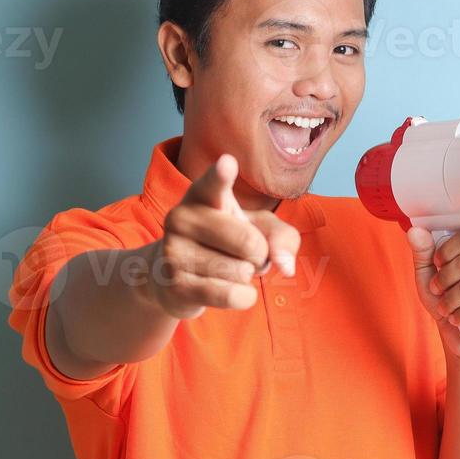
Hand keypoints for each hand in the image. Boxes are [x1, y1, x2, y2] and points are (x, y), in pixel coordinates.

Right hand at [147, 154, 299, 319]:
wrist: (173, 276)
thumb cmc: (224, 243)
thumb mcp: (258, 229)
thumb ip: (282, 237)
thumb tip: (286, 266)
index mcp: (202, 195)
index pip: (213, 184)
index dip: (222, 175)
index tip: (228, 163)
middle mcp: (181, 218)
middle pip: (249, 242)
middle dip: (259, 254)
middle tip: (243, 252)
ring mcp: (174, 253)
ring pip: (241, 272)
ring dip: (246, 276)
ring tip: (227, 268)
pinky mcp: (176, 287)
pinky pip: (232, 295)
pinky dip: (244, 296)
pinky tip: (230, 289)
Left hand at [406, 226, 459, 359]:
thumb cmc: (450, 301)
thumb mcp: (430, 274)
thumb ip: (423, 251)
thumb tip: (415, 231)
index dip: (447, 251)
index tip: (437, 263)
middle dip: (445, 278)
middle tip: (438, 289)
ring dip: (450, 299)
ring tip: (446, 307)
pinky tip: (457, 318)